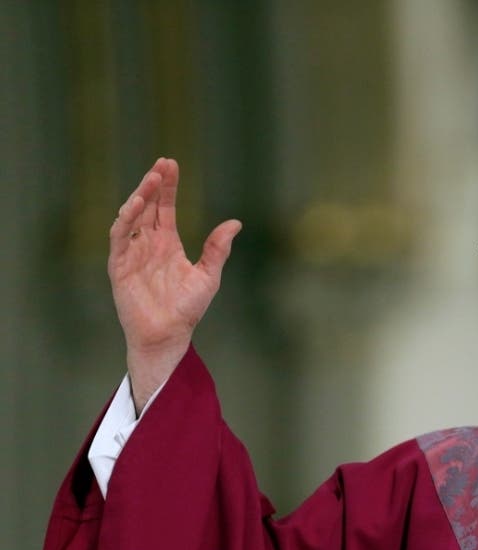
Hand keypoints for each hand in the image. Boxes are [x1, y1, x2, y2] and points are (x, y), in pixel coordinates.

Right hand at [108, 158, 240, 411]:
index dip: (167, 187)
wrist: (169, 335)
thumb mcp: (208, 275)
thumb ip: (218, 249)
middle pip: (147, 206)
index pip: (164, 208)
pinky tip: (135, 205)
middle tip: (163, 164)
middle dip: (153, 184)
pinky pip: (119, 238)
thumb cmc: (187, 309)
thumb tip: (236, 222)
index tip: (171, 164)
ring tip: (152, 179)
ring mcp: (132, 253)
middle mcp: (148, 244)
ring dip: (140, 197)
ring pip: (131, 217)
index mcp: (167, 244)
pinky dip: (125, 220)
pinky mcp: (119, 266)